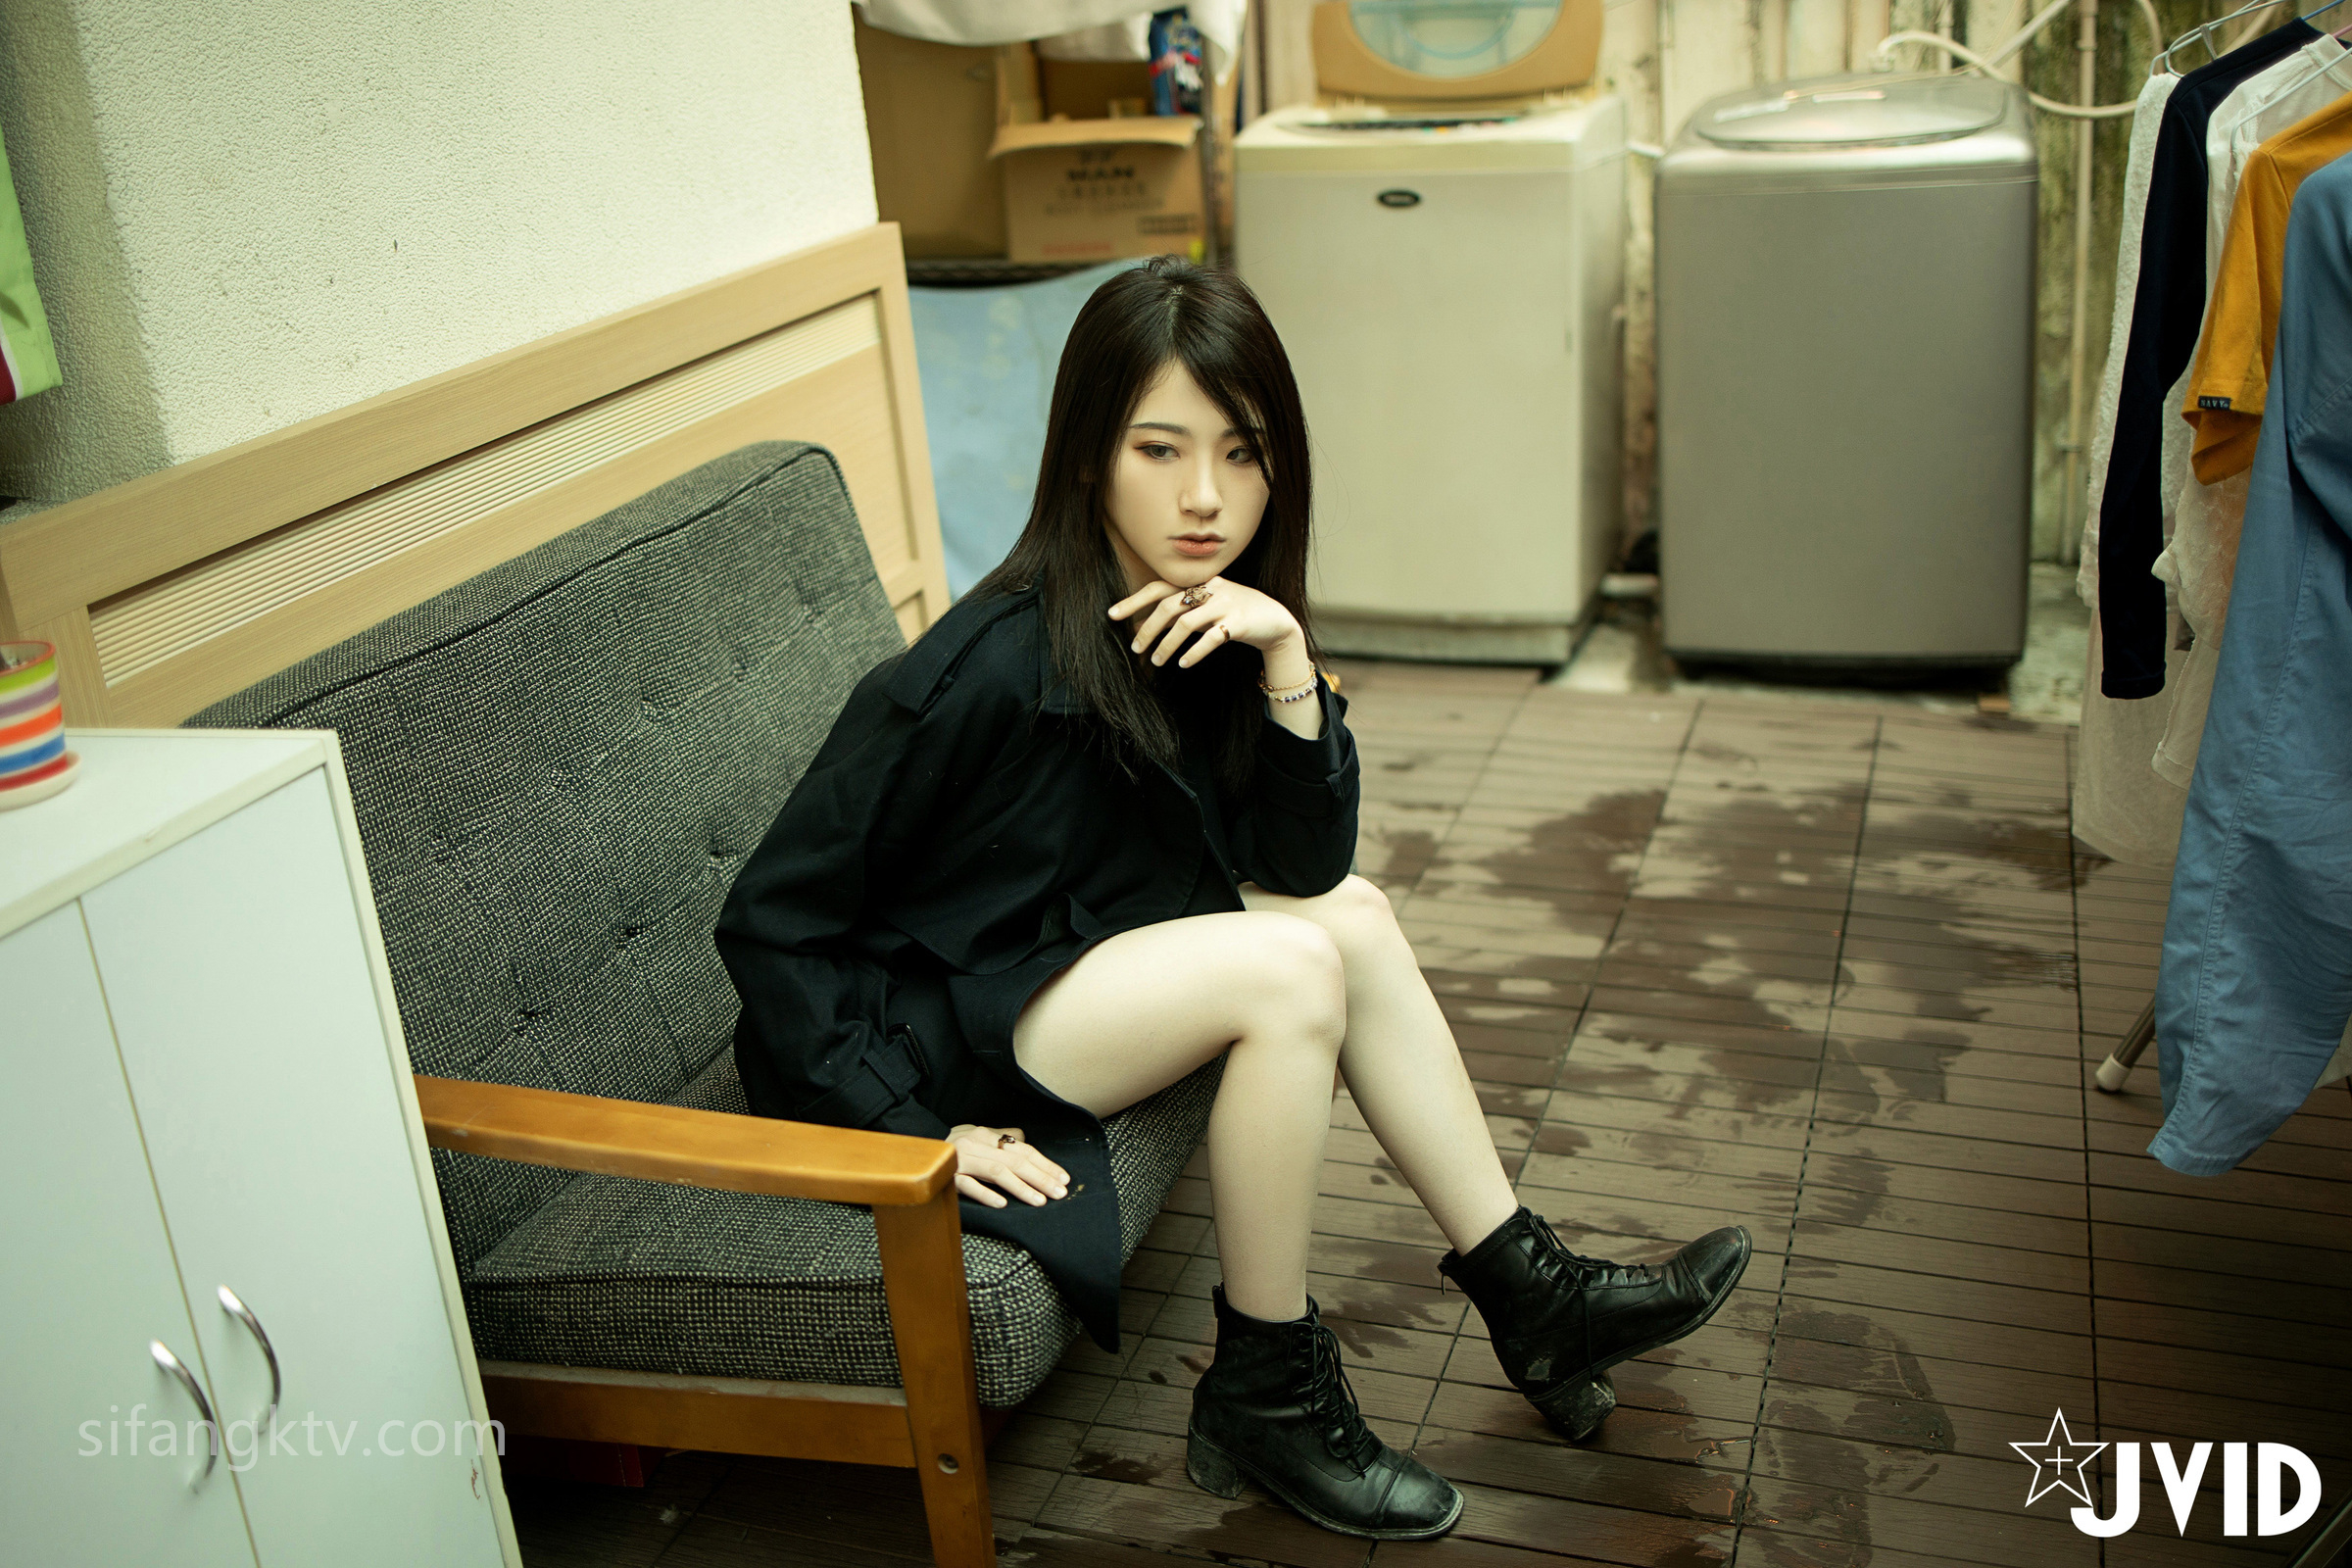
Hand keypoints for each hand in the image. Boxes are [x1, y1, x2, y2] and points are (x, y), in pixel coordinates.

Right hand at [947, 1125, 1070, 1207]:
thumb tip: (1024, 1138)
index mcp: (986, 1134)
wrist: (915, 1148)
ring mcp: (961, 1160)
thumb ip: (1000, 1137)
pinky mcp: (948, 1176)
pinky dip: (986, 1194)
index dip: (1045, 1164)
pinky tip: (1003, 1204)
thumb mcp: (977, 1134)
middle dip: (1041, 1177)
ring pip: (997, 1172)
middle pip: (1015, 1161)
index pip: (1022, 1149)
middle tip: (1060, 1192)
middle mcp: (976, 1145)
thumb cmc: (952, 1144)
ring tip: (1040, 1201)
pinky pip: (968, 1186)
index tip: (1063, 1178)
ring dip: (1021, 1188)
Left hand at [1109, 576, 1306, 678]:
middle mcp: (1211, 589)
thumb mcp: (1207, 607)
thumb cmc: (1235, 615)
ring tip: (1157, 661)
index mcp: (1199, 583)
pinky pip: (1211, 638)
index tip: (1112, 614)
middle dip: (1148, 628)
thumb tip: (1146, 624)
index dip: (1134, 600)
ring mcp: (1226, 604)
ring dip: (1167, 644)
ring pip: (1187, 623)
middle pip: (1169, 605)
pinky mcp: (1239, 623)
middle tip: (1135, 649)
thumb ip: (1181, 611)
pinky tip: (1183, 664)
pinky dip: (1194, 652)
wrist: (1275, 621)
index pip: (1160, 587)